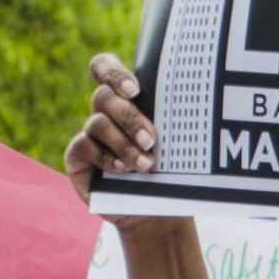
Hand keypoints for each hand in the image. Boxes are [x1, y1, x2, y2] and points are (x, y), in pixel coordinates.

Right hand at [67, 54, 180, 230]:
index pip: (105, 68)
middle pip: (103, 96)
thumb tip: (200, 103)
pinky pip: (84, 146)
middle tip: (152, 139)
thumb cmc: (173, 173)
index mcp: (128, 101)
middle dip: (130, 117)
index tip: (135, 90)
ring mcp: (90, 134)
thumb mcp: (179, 145)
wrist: (159, 210)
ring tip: (147, 165)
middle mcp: (106, 113)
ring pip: (97, 123)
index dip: (114, 73)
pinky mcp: (78, 157)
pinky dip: (106, 157)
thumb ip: (177, 122)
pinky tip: (123, 170)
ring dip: (124, 143)